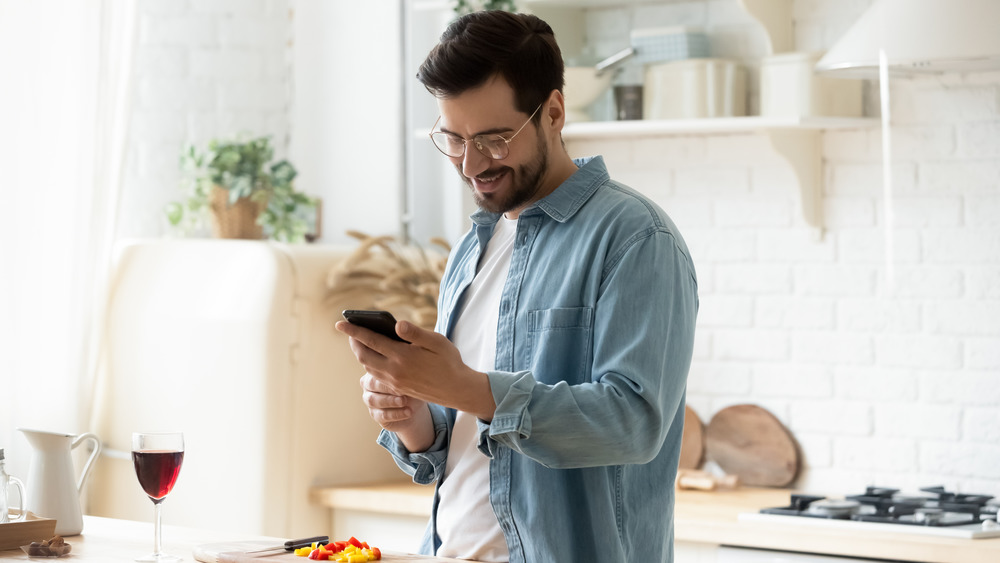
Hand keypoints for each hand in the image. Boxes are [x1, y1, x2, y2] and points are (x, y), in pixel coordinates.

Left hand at [335, 320, 495, 420]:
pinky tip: (373, 356)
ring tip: (358, 341)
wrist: (457, 390)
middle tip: (349, 330)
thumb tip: (396, 324)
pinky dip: (369, 364)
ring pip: (368, 367)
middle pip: (363, 356)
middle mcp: (394, 371)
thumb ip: (415, 333)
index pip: (371, 340)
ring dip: (360, 354)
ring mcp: (395, 382)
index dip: (353, 331)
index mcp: (403, 356)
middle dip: (353, 342)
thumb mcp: (437, 342)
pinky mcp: (398, 388)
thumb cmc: (449, 361)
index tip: (339, 323)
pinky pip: (376, 375)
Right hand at [359, 371, 426, 433]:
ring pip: (373, 400)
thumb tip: (407, 372)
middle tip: (402, 390)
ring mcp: (370, 400)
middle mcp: (369, 385)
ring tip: (404, 402)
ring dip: (390, 401)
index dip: (387, 374)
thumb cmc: (411, 387)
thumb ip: (405, 375)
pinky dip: (396, 414)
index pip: (376, 369)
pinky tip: (408, 412)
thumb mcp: (410, 380)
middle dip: (387, 387)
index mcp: (375, 371)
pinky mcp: (375, 415)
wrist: (414, 407)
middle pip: (371, 384)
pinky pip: (381, 415)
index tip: (402, 377)